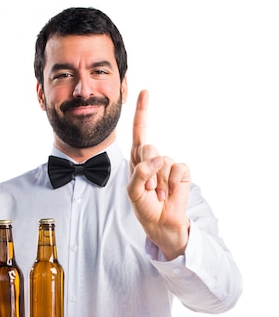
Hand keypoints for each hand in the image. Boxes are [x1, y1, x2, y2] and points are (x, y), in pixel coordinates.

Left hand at [127, 90, 190, 259]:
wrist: (161, 224)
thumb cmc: (144, 208)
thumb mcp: (133, 191)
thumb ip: (140, 173)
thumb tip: (158, 159)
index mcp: (137, 160)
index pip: (139, 133)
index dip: (142, 113)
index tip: (144, 92)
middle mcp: (153, 159)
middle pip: (148, 148)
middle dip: (146, 170)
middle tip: (149, 189)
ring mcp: (168, 164)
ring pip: (162, 161)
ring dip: (158, 183)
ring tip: (159, 195)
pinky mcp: (182, 171)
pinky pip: (177, 168)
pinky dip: (172, 183)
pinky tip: (170, 193)